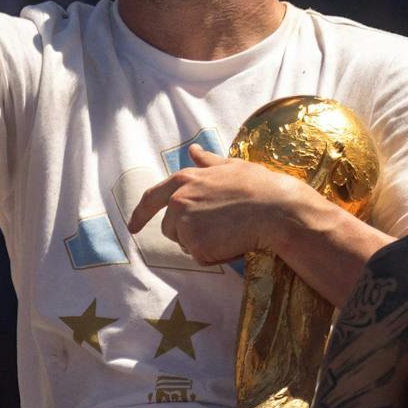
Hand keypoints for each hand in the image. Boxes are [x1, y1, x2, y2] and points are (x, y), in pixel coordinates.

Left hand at [126, 145, 310, 265]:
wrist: (275, 209)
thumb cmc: (257, 185)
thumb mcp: (230, 166)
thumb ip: (206, 161)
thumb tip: (193, 150)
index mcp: (183, 180)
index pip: (151, 199)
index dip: (140, 214)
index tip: (132, 227)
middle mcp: (178, 202)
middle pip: (171, 228)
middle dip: (189, 231)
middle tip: (221, 225)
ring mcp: (185, 225)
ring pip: (186, 244)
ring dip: (202, 243)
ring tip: (229, 230)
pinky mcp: (196, 246)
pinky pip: (200, 257)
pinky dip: (214, 255)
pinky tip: (232, 241)